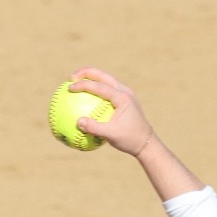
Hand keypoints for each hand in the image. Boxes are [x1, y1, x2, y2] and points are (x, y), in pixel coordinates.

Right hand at [69, 67, 203, 200]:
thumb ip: (95, 128)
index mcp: (122, 97)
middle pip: (103, 76)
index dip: (83, 84)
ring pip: (106, 80)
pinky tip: (85, 98)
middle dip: (86, 73)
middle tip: (71, 77)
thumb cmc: (130, 139)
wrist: (146, 143)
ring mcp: (125, 94)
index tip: (70, 87)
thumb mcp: (112, 136)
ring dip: (91, 79)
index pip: (100, 86)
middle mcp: (125, 92)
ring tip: (77, 82)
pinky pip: (107, 90)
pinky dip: (96, 90)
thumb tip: (78, 121)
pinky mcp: (124, 100)